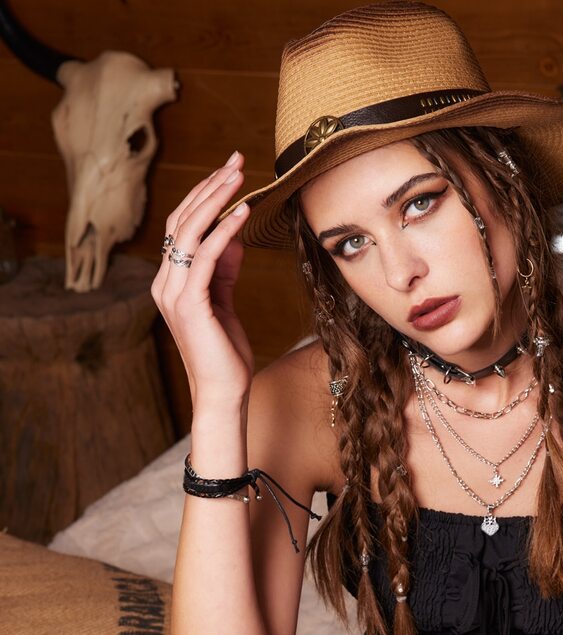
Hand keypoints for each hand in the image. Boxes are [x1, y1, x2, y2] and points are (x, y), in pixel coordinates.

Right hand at [152, 152, 253, 406]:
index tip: (229, 171)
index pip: (182, 226)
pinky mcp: (189, 303)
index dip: (204, 195)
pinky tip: (243, 214)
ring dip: (216, 200)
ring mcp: (173, 292)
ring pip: (189, 231)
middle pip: (182, 220)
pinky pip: (205, 257)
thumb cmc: (225, 354)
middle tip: (235, 160)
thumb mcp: (226, 303)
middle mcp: (165, 282)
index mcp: (170, 281)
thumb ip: (225, 270)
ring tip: (239, 176)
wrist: (222, 393)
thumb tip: (234, 235)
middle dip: (210, 187)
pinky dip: (224, 231)